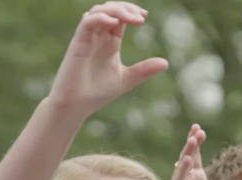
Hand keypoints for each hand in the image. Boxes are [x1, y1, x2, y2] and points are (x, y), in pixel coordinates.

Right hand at [48, 3, 167, 120]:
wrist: (74, 107)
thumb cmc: (95, 95)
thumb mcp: (125, 79)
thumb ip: (143, 70)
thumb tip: (166, 63)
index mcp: (109, 43)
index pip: (120, 16)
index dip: (132, 11)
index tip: (143, 18)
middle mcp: (97, 37)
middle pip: (111, 8)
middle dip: (126, 8)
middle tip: (140, 18)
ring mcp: (87, 39)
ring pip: (99, 10)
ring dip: (116, 9)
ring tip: (130, 18)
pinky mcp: (77, 43)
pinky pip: (87, 21)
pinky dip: (101, 17)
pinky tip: (114, 23)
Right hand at [167, 124, 241, 179]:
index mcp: (196, 179)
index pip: (194, 157)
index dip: (195, 143)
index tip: (198, 130)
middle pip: (186, 157)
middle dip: (191, 143)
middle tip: (196, 129)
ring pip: (181, 167)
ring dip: (186, 153)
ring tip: (192, 140)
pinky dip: (181, 171)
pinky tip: (186, 160)